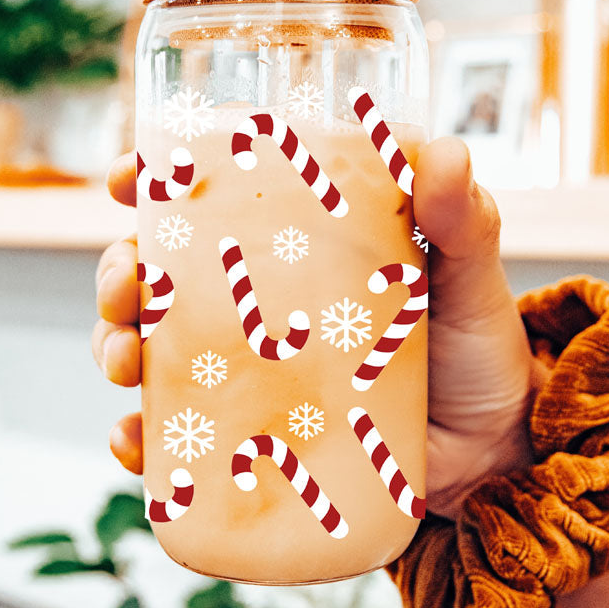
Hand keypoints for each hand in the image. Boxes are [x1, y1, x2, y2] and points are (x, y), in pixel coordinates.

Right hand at [93, 139, 537, 518]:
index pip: (209, 199)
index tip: (127, 176)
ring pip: (149, 348)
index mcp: (293, 247)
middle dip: (118, 271)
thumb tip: (441, 151)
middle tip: (125, 286)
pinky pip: (177, 437)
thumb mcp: (468, 276)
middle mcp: (255, 303)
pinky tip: (133, 441)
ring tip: (123, 362)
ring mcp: (246, 370)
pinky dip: (141, 438)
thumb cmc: (474, 349)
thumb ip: (460, 218)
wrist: (494, 456)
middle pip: (157, 273)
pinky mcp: (248, 436)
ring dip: (114, 347)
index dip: (154, 180)